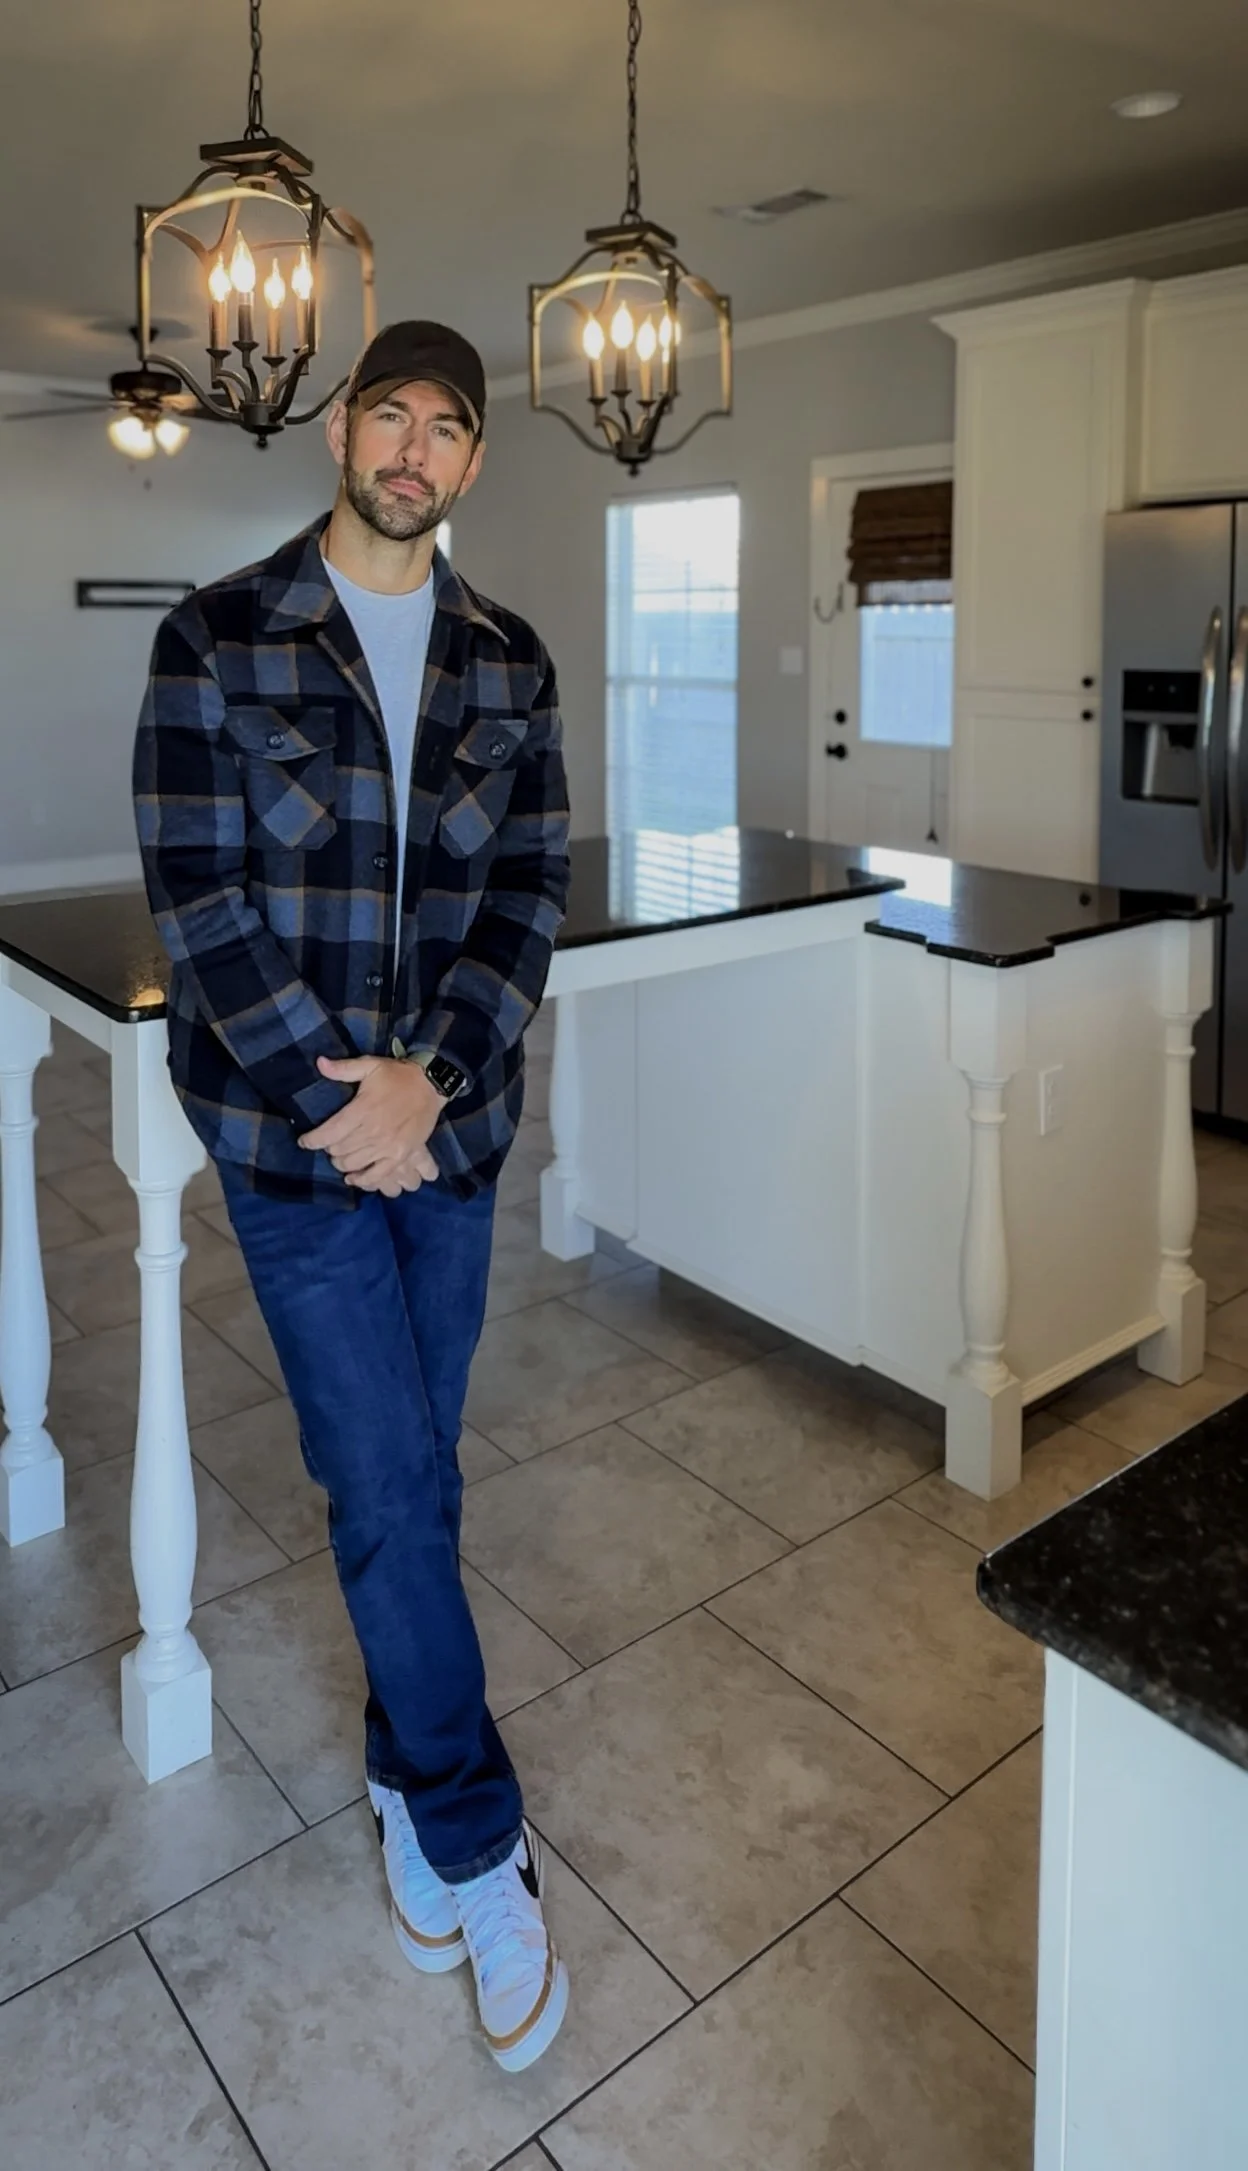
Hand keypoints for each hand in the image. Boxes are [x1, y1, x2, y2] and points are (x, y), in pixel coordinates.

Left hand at [300, 1056, 444, 1186]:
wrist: (431, 1085)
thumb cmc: (397, 1075)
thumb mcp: (370, 1065)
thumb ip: (343, 1068)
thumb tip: (319, 1063)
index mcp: (361, 1109)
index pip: (328, 1132)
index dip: (311, 1140)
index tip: (304, 1141)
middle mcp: (372, 1130)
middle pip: (338, 1150)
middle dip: (328, 1149)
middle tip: (330, 1143)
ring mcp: (387, 1145)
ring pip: (353, 1164)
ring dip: (342, 1162)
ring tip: (340, 1156)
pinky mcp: (400, 1155)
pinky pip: (376, 1175)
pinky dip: (361, 1180)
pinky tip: (353, 1177)